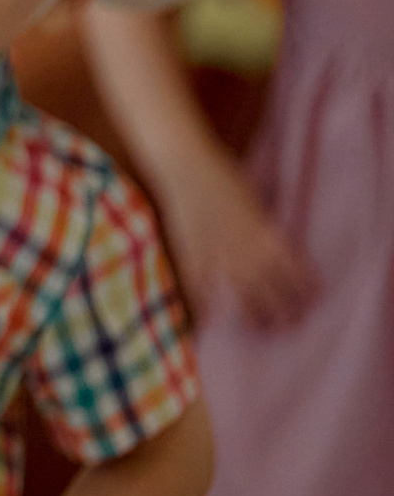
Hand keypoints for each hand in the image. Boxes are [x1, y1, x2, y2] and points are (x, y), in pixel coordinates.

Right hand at [163, 166, 315, 328]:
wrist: (186, 167)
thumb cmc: (223, 176)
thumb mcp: (253, 200)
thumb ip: (262, 226)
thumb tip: (273, 243)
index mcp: (266, 235)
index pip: (292, 270)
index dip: (303, 288)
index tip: (310, 300)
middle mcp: (246, 251)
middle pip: (269, 289)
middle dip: (281, 309)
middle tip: (289, 324)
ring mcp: (217, 256)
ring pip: (239, 293)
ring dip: (250, 313)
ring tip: (259, 328)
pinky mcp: (191, 255)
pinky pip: (200, 286)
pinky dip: (205, 304)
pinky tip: (209, 320)